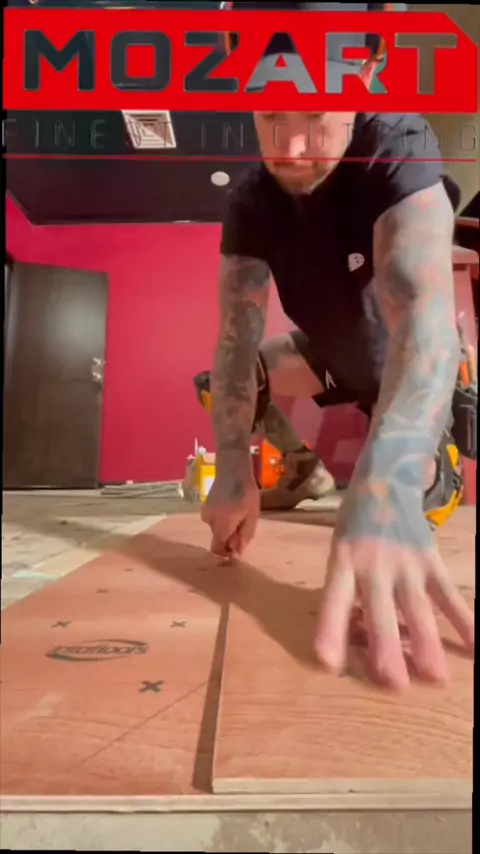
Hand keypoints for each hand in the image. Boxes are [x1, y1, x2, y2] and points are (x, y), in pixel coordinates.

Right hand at [201, 470, 259, 558]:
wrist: (233, 469)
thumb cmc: (246, 493)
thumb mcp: (252, 516)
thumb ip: (245, 535)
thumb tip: (238, 552)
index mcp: (222, 525)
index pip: (217, 548)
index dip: (225, 553)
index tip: (236, 548)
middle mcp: (210, 521)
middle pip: (218, 538)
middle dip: (229, 537)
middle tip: (242, 524)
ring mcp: (206, 512)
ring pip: (216, 528)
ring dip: (226, 526)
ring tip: (238, 513)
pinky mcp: (205, 505)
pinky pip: (214, 519)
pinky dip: (222, 518)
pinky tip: (231, 507)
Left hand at [315, 502, 473, 690]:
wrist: (385, 480)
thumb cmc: (354, 526)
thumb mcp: (339, 551)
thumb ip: (348, 590)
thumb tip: (358, 641)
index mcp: (343, 561)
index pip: (334, 599)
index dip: (330, 630)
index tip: (327, 663)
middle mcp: (373, 563)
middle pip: (379, 609)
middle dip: (387, 647)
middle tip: (393, 684)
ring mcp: (406, 562)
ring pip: (417, 606)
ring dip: (427, 642)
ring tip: (435, 678)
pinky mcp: (431, 559)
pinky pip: (447, 593)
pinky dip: (463, 619)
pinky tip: (474, 645)